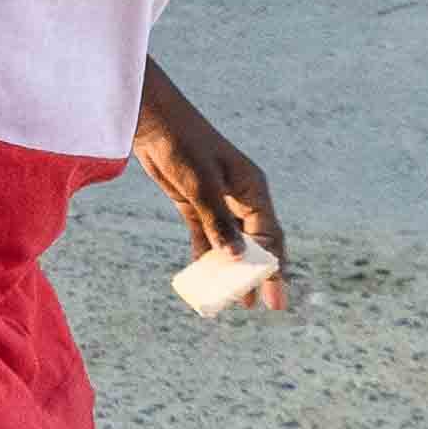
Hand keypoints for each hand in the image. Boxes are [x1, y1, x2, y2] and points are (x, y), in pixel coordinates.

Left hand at [135, 70, 287, 309]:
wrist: (154, 122)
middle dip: (258, 274)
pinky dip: (206, 256)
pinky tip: (205, 278)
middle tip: (263, 306)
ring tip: (234, 301)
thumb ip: (218, 222)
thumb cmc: (183, 145)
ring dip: (231, 270)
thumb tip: (236, 258)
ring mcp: (218, 201)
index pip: (269, 235)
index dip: (273, 267)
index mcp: (252, 189)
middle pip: (255, 242)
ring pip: (230, 242)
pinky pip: (206, 236)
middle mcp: (240, 197)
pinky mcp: (196, 204)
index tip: (273, 295)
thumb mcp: (202, 186)